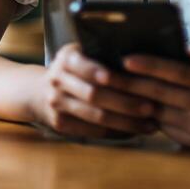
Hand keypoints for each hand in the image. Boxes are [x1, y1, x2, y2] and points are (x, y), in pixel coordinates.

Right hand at [28, 43, 160, 138]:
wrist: (37, 92)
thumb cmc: (74, 71)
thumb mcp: (80, 55)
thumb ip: (102, 56)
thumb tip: (145, 64)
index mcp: (67, 58)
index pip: (85, 66)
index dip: (102, 72)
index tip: (128, 78)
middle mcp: (58, 80)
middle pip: (94, 94)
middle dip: (126, 102)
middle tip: (152, 107)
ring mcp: (57, 104)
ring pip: (96, 116)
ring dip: (126, 122)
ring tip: (150, 125)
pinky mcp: (60, 124)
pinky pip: (93, 131)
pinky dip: (117, 133)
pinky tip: (135, 132)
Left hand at [108, 46, 189, 147]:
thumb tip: (186, 48)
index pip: (176, 73)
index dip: (150, 66)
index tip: (125, 59)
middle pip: (161, 94)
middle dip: (130, 84)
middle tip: (104, 74)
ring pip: (156, 113)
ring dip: (130, 101)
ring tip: (107, 89)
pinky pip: (160, 128)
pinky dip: (141, 116)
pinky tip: (122, 107)